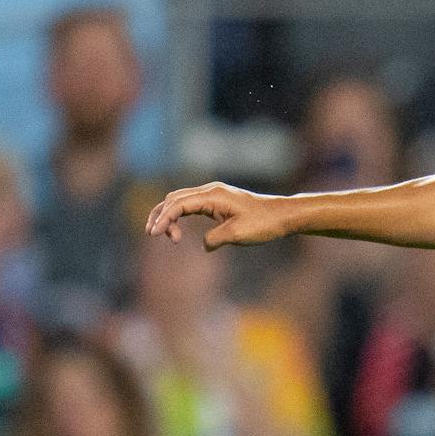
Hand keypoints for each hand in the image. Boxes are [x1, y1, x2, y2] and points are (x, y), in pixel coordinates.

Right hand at [146, 183, 292, 249]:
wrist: (282, 216)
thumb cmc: (263, 224)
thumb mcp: (237, 235)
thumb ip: (215, 239)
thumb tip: (204, 244)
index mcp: (213, 195)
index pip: (179, 204)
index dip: (164, 218)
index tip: (155, 234)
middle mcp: (210, 190)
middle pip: (174, 198)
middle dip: (160, 215)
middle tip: (153, 234)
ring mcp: (213, 195)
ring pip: (180, 200)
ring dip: (169, 216)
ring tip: (166, 236)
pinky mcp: (217, 202)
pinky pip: (191, 205)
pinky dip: (180, 215)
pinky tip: (178, 231)